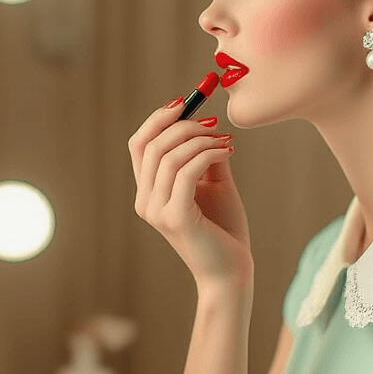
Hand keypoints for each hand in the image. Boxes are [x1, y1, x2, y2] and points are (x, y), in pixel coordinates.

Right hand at [128, 98, 252, 286]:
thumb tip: (208, 124)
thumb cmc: (224, 230)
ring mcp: (157, 211)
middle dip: (183, 124)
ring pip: (169, 155)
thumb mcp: (214, 184)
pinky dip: (208, 153)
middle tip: (214, 122)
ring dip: (200, 139)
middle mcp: (145, 201)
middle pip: (151, 144)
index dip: (159, 118)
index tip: (186, 101)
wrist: (232, 272)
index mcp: (149, 192)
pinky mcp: (176, 218)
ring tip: (225, 141)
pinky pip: (186, 171)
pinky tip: (228, 151)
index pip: (140, 144)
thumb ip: (205, 155)